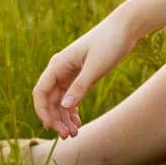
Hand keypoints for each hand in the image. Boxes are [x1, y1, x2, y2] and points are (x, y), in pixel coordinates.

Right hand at [32, 13, 138, 137]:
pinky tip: (78, 123)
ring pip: (60, 102)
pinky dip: (72, 111)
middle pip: (50, 100)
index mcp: (58, 65)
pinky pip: (70, 98)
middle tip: (68, 135)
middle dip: (56, 119)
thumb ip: (80, 86)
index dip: (42, 111)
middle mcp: (60, 70)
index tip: (51, 127)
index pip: (41, 92)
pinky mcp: (80, 76)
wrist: (125, 28)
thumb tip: (64, 107)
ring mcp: (70, 74)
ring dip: (64, 118)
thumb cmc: (109, 43)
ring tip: (75, 134)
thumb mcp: (95, 66)